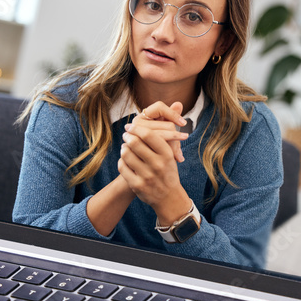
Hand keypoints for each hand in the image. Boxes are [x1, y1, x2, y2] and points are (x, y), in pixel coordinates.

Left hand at [118, 101, 189, 219]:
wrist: (168, 198)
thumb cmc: (168, 169)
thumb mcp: (172, 151)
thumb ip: (171, 128)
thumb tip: (178, 102)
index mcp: (167, 155)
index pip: (148, 134)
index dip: (137, 128)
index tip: (131, 126)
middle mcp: (158, 165)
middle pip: (135, 142)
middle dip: (127, 136)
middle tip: (126, 134)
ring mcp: (147, 176)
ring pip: (126, 154)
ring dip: (123, 148)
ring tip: (125, 146)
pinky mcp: (137, 185)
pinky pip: (122, 167)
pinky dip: (121, 161)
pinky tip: (125, 160)